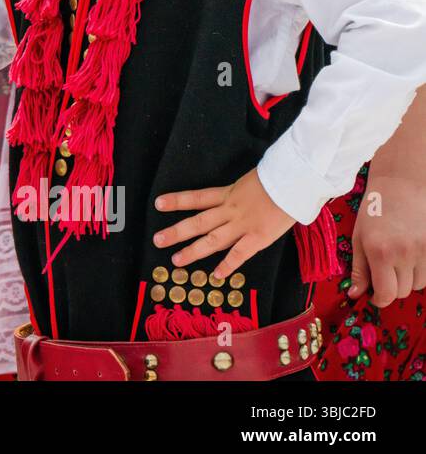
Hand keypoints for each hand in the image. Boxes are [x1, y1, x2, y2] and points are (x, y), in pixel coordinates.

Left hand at [152, 169, 294, 281]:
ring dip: (193, 251)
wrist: (296, 181)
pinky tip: (216, 275)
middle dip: (177, 232)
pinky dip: (228, 265)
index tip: (158, 203)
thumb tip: (235, 197)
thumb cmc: (280, 178)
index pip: (197, 197)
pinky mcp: (258, 237)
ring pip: (212, 239)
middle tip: (157, 240)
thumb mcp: (253, 180)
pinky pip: (240, 253)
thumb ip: (241, 191)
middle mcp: (230, 210)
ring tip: (176, 260)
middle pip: (198, 221)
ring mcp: (243, 225)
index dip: (177, 200)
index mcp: (228, 193)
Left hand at [348, 168, 425, 306]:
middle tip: (384, 272)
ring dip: (407, 279)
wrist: (402, 185)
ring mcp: (425, 251)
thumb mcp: (359, 238)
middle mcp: (405, 253)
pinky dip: (421, 271)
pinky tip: (412, 256)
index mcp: (380, 252)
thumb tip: (356, 294)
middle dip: (391, 287)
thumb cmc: (375, 210)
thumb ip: (359, 269)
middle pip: (402, 291)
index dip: (379, 299)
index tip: (375, 295)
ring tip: (398, 259)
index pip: (386, 293)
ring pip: (418, 285)